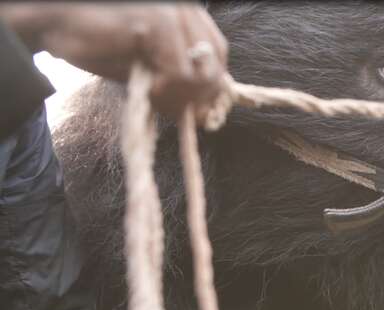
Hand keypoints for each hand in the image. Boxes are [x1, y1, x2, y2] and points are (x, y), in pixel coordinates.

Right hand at [0, 2, 228, 122]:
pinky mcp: (159, 21)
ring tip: (157, 99)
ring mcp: (174, 11)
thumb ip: (177, 83)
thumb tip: (203, 113)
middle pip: (215, 61)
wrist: (54, 23)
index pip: (217, 54)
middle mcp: (185, 8)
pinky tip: (148, 89)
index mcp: (186, 16)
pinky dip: (168, 89)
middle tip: (176, 112)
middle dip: (200, 95)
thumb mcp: (146, 67)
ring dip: (182, 95)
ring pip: (202, 69)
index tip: (197, 110)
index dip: (211, 85)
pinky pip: (180, 70)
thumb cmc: (97, 43)